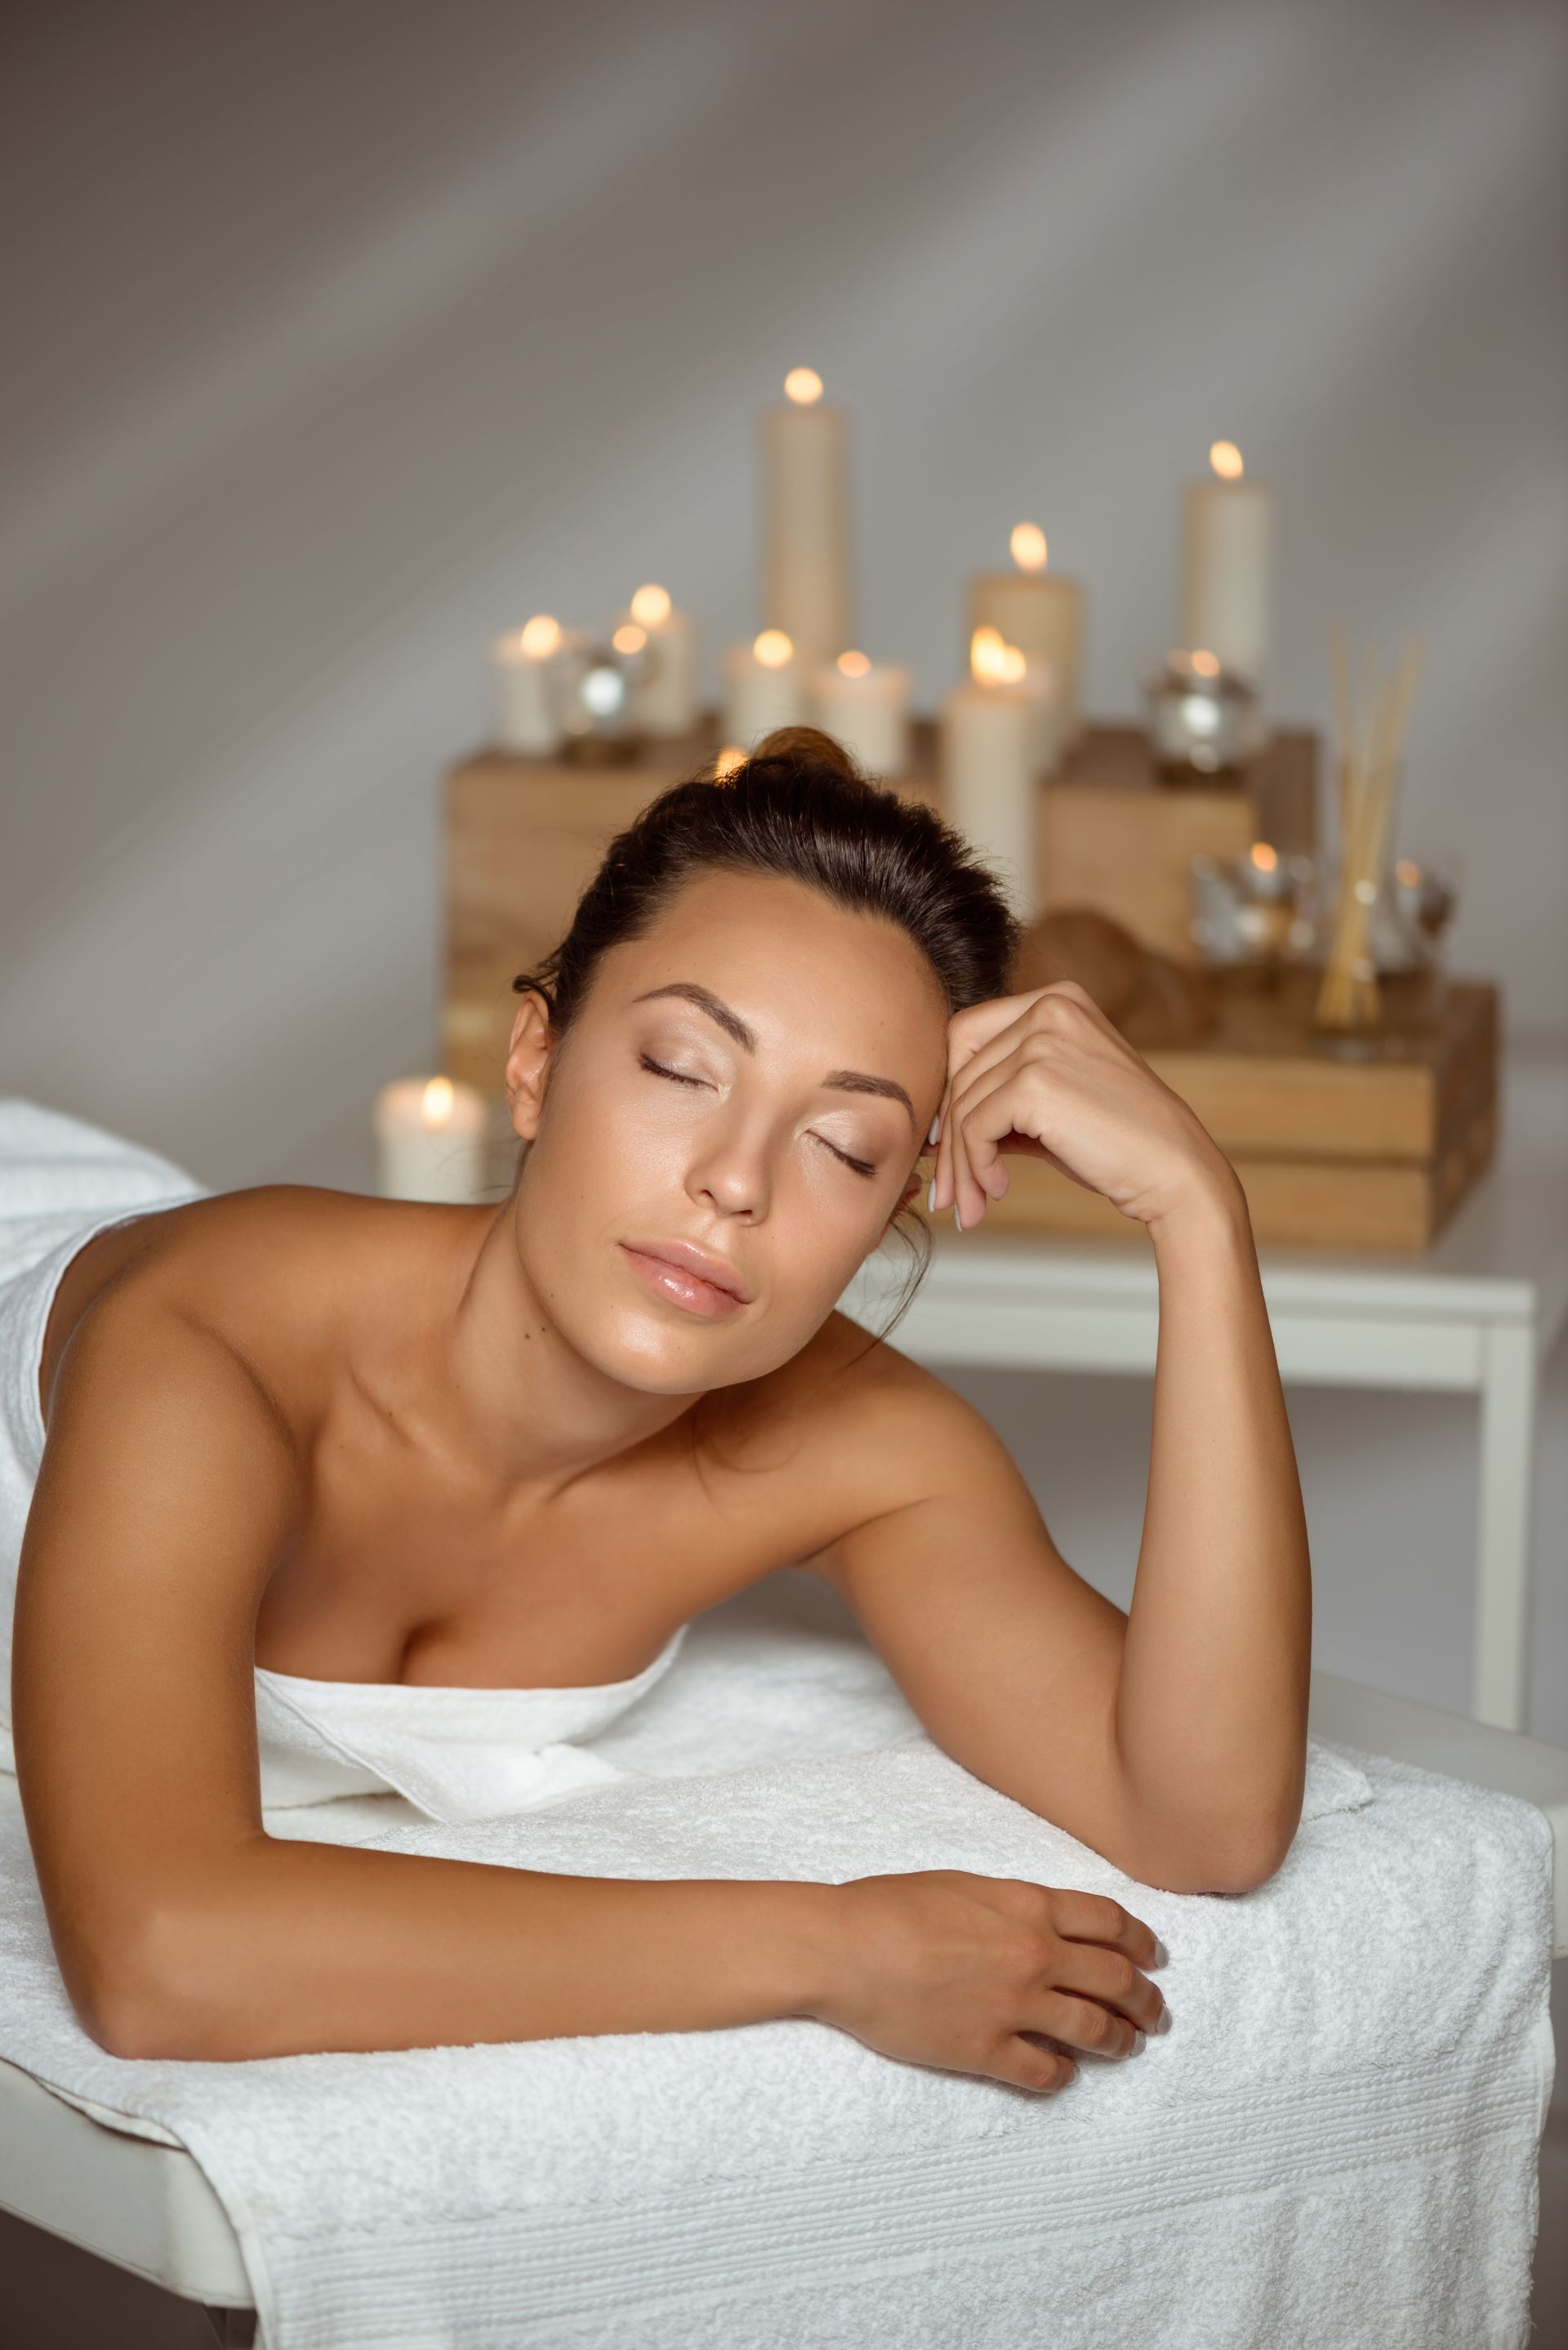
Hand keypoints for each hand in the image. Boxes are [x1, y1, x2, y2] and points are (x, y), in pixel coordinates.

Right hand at [812, 1870, 1167, 2092]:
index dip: (1141, 1941)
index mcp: (1030, 1906)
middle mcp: (1035, 1955)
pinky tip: (1065, 2073)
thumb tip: (1046, 1923)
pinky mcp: (986, 2051)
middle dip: (1145, 1998)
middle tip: (1155, 2011)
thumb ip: (1014, 1904)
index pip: (1111, 1923)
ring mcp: (1014, 2006)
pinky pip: (1045, 2072)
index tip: (1154, 1956)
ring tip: (1129, 2046)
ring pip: (1094, 2029)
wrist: (843, 1947)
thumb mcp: (965, 1884)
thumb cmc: (890, 1905)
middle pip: (1116, 1979)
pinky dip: (1063, 2075)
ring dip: (1120, 2039)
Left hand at [928, 981, 1236, 1232]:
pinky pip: (974, 1127)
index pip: (967, 1036)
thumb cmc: (1119, 1143)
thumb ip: (1002, 1094)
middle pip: (960, 1072)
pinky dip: (976, 1166)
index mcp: (1058, 1000)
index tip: (945, 1143)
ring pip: (963, 1105)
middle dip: (949, 1139)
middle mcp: (1049, 1008)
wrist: (1175, 1171)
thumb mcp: (1055, 1102)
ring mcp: (1042, 1041)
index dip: (949, 1091)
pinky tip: (997, 1191)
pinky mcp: (1036, 1083)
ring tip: (972, 1204)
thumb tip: (935, 1125)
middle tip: (950, 1191)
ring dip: (961, 1164)